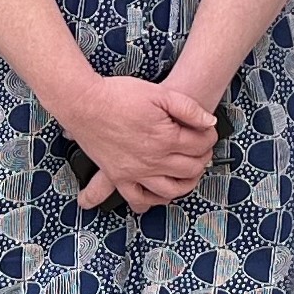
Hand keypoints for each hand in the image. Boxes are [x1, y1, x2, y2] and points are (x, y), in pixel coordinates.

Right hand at [64, 73, 214, 211]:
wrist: (84, 103)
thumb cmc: (119, 95)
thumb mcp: (159, 93)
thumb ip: (189, 108)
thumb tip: (209, 123)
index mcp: (166, 138)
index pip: (201, 145)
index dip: (210, 137)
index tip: (208, 131)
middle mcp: (153, 160)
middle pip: (191, 168)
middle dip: (203, 158)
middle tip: (202, 150)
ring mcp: (135, 172)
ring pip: (171, 189)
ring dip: (187, 183)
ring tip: (189, 171)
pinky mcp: (119, 176)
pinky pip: (139, 198)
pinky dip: (153, 200)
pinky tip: (161, 193)